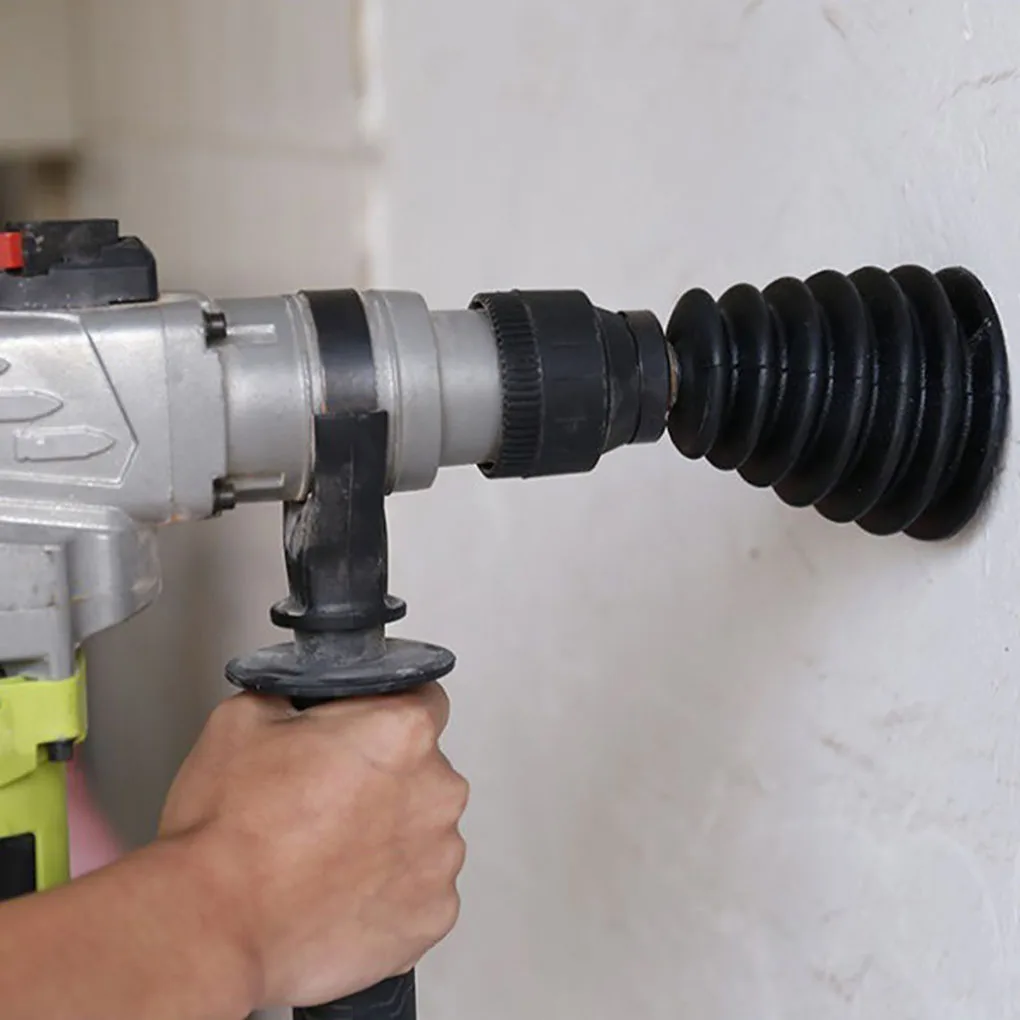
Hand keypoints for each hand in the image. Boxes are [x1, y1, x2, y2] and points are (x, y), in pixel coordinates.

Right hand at [157, 685, 467, 1010]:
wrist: (213, 928)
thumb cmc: (230, 830)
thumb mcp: (244, 717)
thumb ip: (297, 695)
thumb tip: (304, 703)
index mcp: (404, 732)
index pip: (425, 700)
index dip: (385, 714)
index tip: (360, 738)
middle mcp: (438, 791)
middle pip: (424, 770)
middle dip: (386, 779)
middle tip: (327, 800)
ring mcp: (441, 859)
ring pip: (423, 832)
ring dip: (388, 838)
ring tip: (326, 855)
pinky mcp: (433, 915)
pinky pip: (420, 891)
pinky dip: (389, 893)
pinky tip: (340, 894)